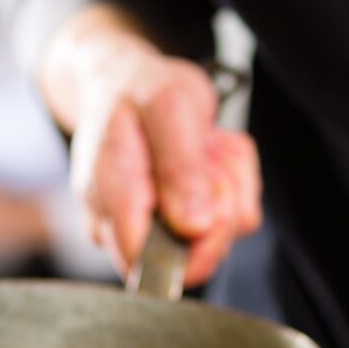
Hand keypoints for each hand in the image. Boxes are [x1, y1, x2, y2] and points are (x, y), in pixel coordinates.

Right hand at [41, 8, 260, 285]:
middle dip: (223, 197)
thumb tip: (194, 227)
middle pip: (198, 257)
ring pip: (225, 231)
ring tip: (204, 145)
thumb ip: (180, 169)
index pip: (153, 267)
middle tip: (206, 150)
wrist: (131, 80)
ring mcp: (160, 226)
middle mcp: (129, 225)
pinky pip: (236, 215)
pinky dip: (237, 178)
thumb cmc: (142, 90)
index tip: (214, 197)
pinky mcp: (187, 221)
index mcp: (111, 202)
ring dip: (231, 180)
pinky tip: (211, 153)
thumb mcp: (168, 109)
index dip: (197, 246)